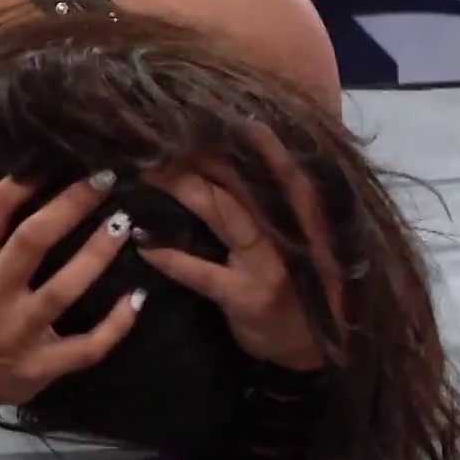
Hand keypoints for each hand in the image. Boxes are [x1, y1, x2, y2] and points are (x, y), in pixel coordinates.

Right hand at [0, 155, 144, 408]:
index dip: (26, 179)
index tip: (58, 157)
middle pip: (33, 242)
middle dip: (72, 205)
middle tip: (106, 177)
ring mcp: (17, 334)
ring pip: (64, 290)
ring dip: (98, 255)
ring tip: (123, 224)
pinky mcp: (42, 366)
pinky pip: (87, 347)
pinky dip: (116, 324)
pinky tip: (138, 297)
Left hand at [136, 126, 343, 372]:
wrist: (317, 350)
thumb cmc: (304, 286)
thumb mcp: (304, 240)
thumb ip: (281, 203)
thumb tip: (243, 154)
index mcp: (308, 212)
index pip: (282, 162)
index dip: (251, 136)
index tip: (217, 108)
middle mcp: (294, 231)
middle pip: (241, 179)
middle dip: (200, 152)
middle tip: (158, 130)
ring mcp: (271, 264)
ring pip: (221, 213)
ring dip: (181, 187)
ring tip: (144, 170)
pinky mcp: (247, 296)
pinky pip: (201, 272)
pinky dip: (169, 257)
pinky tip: (141, 243)